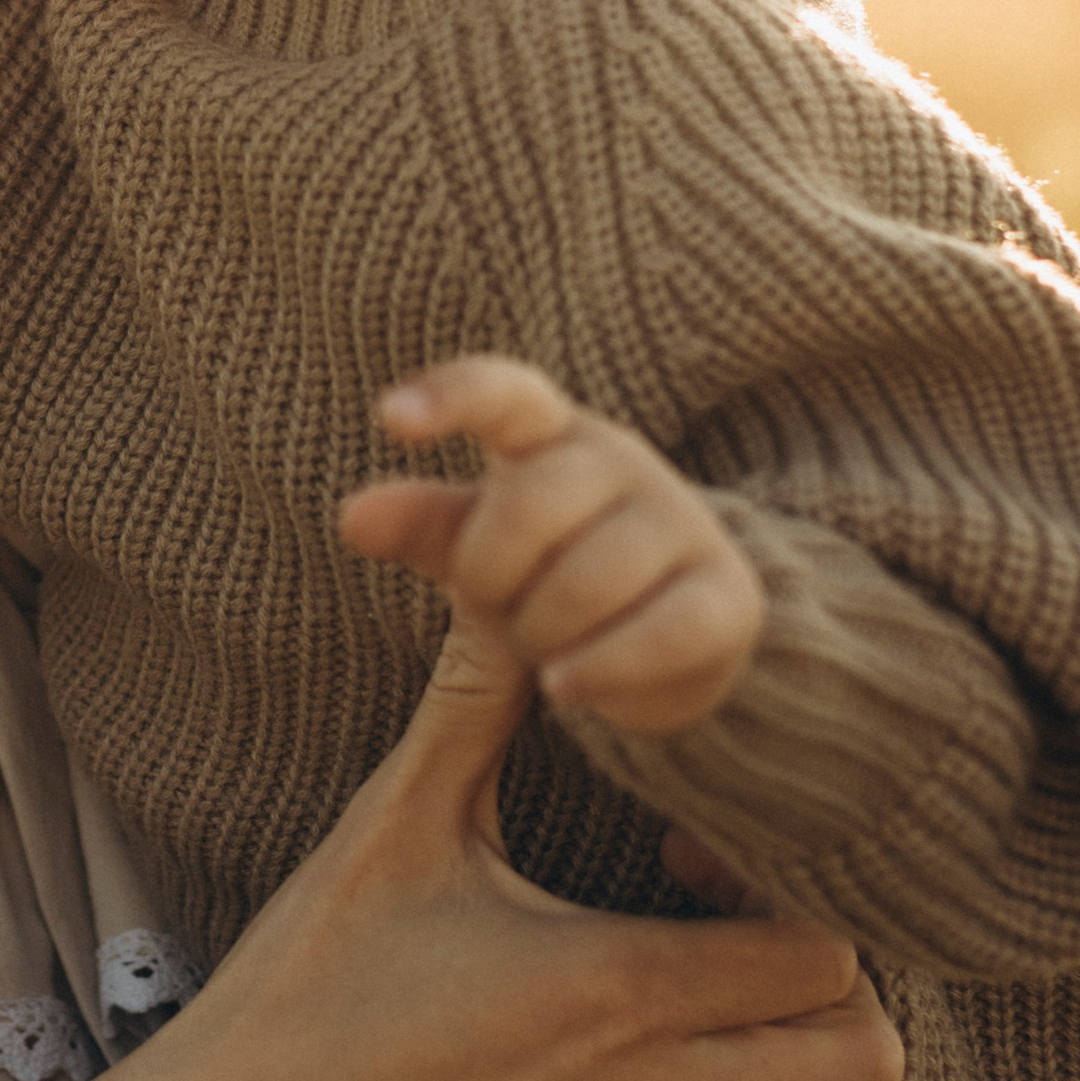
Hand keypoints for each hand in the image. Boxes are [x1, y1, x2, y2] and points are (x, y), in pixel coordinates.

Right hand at [42, 611, 903, 1080]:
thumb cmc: (300, 998)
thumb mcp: (389, 834)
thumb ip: (474, 700)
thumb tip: (499, 572)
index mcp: (616, 991)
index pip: (826, 953)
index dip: (785, 894)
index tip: (693, 867)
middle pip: (862, 1057)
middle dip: (827, 990)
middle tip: (732, 945)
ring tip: (724, 1033)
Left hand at [341, 356, 763, 734]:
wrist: (672, 637)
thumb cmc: (552, 571)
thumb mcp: (478, 543)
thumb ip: (421, 523)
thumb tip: (353, 516)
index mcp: (552, 435)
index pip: (503, 393)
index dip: (450, 397)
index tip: (392, 418)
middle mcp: (624, 462)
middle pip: (527, 508)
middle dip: (493, 580)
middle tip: (503, 609)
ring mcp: (683, 526)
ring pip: (586, 583)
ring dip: (543, 636)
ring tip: (548, 646)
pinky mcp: (727, 600)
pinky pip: (655, 636)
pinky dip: (598, 669)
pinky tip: (565, 686)